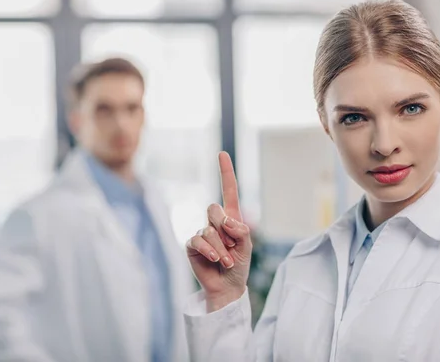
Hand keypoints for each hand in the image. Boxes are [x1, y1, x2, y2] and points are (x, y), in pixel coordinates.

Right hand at [186, 151, 252, 311]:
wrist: (227, 286)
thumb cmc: (239, 265)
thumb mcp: (247, 246)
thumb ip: (241, 230)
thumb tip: (226, 220)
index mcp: (231, 218)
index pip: (228, 190)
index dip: (225, 172)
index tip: (222, 153)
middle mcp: (215, 222)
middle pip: (214, 208)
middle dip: (224, 227)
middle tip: (232, 246)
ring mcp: (202, 232)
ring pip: (209, 230)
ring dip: (221, 248)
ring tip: (227, 261)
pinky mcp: (192, 245)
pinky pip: (199, 241)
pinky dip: (210, 251)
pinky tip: (216, 261)